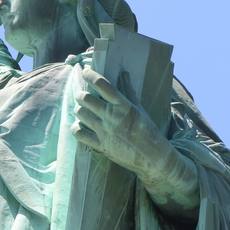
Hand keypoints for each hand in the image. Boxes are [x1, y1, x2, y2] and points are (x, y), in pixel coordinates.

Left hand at [73, 66, 199, 211]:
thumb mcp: (139, 108)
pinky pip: (79, 133)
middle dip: (81, 94)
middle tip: (82, 95)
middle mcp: (112, 116)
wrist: (152, 157)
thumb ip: (129, 90)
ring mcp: (105, 131)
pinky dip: (76, 127)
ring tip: (83, 109)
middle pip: (86, 98)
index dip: (90, 75)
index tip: (86, 72)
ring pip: (81, 113)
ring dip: (79, 109)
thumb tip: (123, 73)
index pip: (102, 85)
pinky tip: (80, 125)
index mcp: (123, 105)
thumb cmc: (148, 130)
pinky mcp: (100, 145)